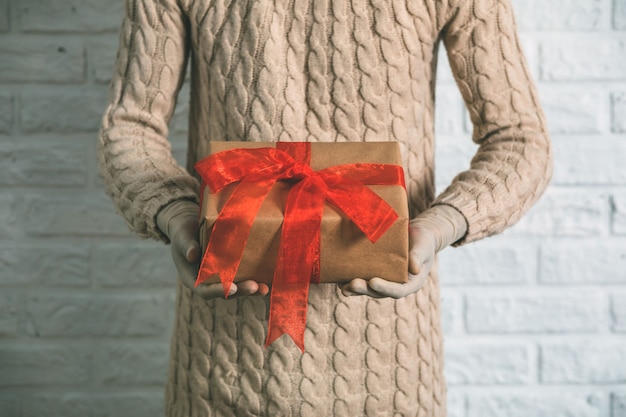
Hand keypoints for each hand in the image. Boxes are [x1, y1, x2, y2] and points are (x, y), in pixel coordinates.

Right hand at [156, 199, 268, 298]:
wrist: (191, 225)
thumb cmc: (183, 232)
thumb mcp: (181, 236)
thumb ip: (186, 245)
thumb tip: (192, 255)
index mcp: (193, 279)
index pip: (205, 291)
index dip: (219, 291)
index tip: (231, 288)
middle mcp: (209, 281)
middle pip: (225, 292)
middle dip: (241, 291)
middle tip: (255, 287)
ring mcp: (221, 276)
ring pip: (237, 286)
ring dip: (252, 289)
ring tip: (265, 288)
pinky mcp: (232, 269)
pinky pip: (244, 276)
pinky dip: (256, 277)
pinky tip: (269, 278)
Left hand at [340, 205, 466, 298]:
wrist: (417, 235)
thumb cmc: (423, 240)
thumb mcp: (424, 246)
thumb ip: (419, 256)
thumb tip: (415, 270)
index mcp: (412, 283)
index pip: (398, 290)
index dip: (385, 288)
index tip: (373, 282)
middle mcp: (397, 285)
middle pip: (380, 292)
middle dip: (365, 289)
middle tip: (352, 283)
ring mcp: (386, 281)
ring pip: (369, 289)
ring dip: (356, 289)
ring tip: (343, 287)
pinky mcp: (376, 273)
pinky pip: (364, 280)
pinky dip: (351, 281)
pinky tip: (339, 280)